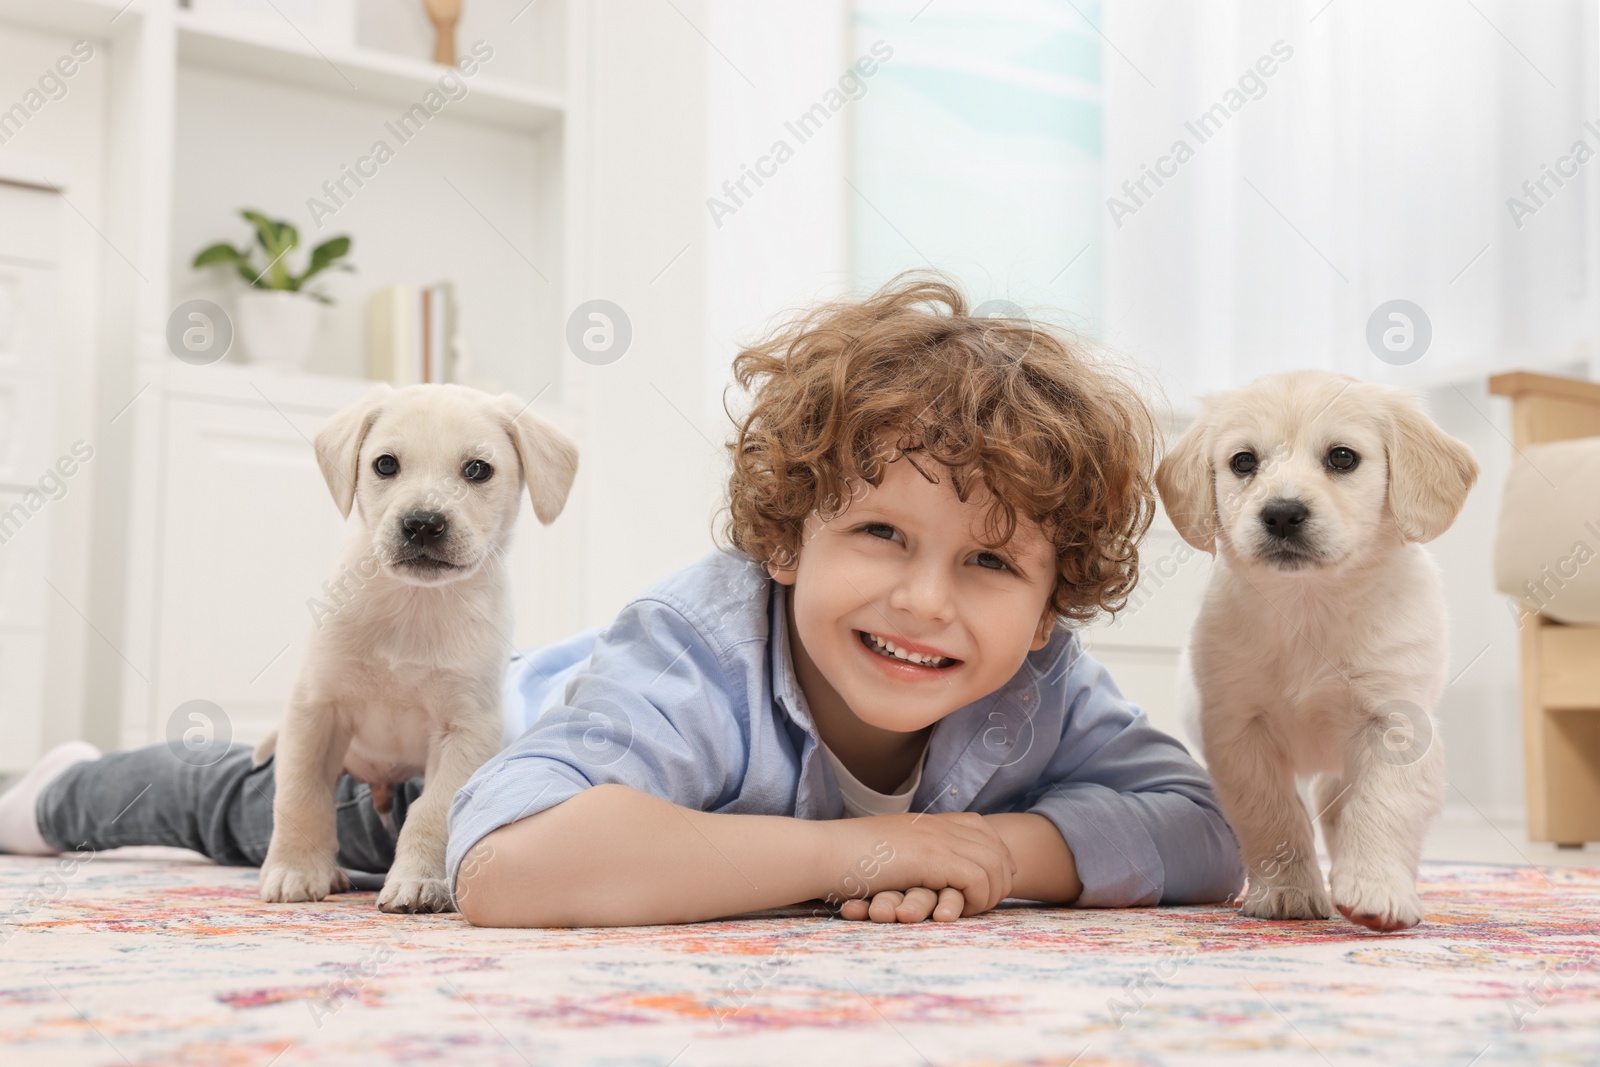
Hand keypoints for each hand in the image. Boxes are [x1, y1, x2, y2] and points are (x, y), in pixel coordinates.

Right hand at [824, 811, 1016, 920]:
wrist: (823, 853)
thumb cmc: (844, 858)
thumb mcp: (884, 850)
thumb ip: (909, 853)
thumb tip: (922, 869)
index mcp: (929, 821)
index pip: (983, 829)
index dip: (995, 856)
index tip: (988, 882)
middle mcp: (938, 826)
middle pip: (996, 847)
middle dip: (1001, 878)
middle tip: (984, 903)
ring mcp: (937, 840)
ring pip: (993, 866)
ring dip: (989, 894)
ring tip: (970, 912)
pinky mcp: (932, 858)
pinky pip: (977, 880)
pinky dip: (975, 900)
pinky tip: (954, 911)